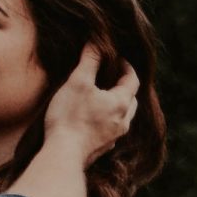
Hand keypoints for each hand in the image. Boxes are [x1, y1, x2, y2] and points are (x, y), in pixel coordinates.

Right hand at [43, 44, 138, 166]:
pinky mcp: (102, 149)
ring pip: (123, 117)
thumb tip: (97, 42)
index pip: (132, 80)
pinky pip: (111, 130)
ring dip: (116, 105)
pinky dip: (107, 120)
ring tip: (102, 97)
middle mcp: (123, 121)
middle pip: (131, 100)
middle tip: (111, 76)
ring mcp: (114, 138)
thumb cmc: (70, 116)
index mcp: (121, 103)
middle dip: (124, 86)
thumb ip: (89, 61)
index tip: (116, 58)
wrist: (63, 155)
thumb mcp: (78, 82)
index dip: (126, 66)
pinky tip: (93, 119)